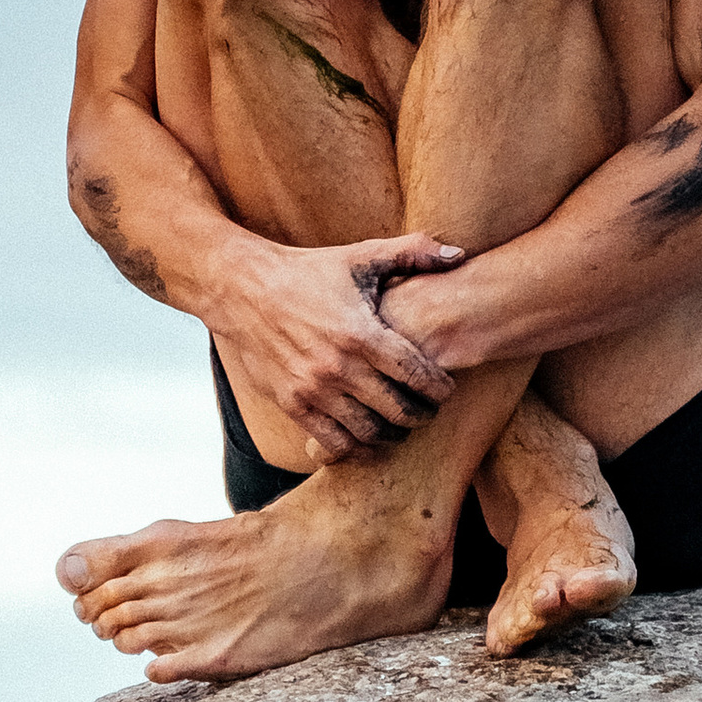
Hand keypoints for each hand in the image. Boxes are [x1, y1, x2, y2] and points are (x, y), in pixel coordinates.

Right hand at [210, 233, 464, 456]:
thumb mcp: (360, 257)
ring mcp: (313, 389)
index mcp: (362, 333)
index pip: (417, 374)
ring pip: (368, 432)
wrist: (242, 288)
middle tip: (427, 410)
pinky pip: (333, 442)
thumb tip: (458, 255)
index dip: (439, 389)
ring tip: (398, 425)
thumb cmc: (307, 271)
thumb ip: (412, 254)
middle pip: (398, 410)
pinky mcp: (292, 404)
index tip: (445, 390)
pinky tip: (365, 438)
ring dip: (390, 434)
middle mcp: (339, 367)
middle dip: (421, 415)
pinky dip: (355, 448)